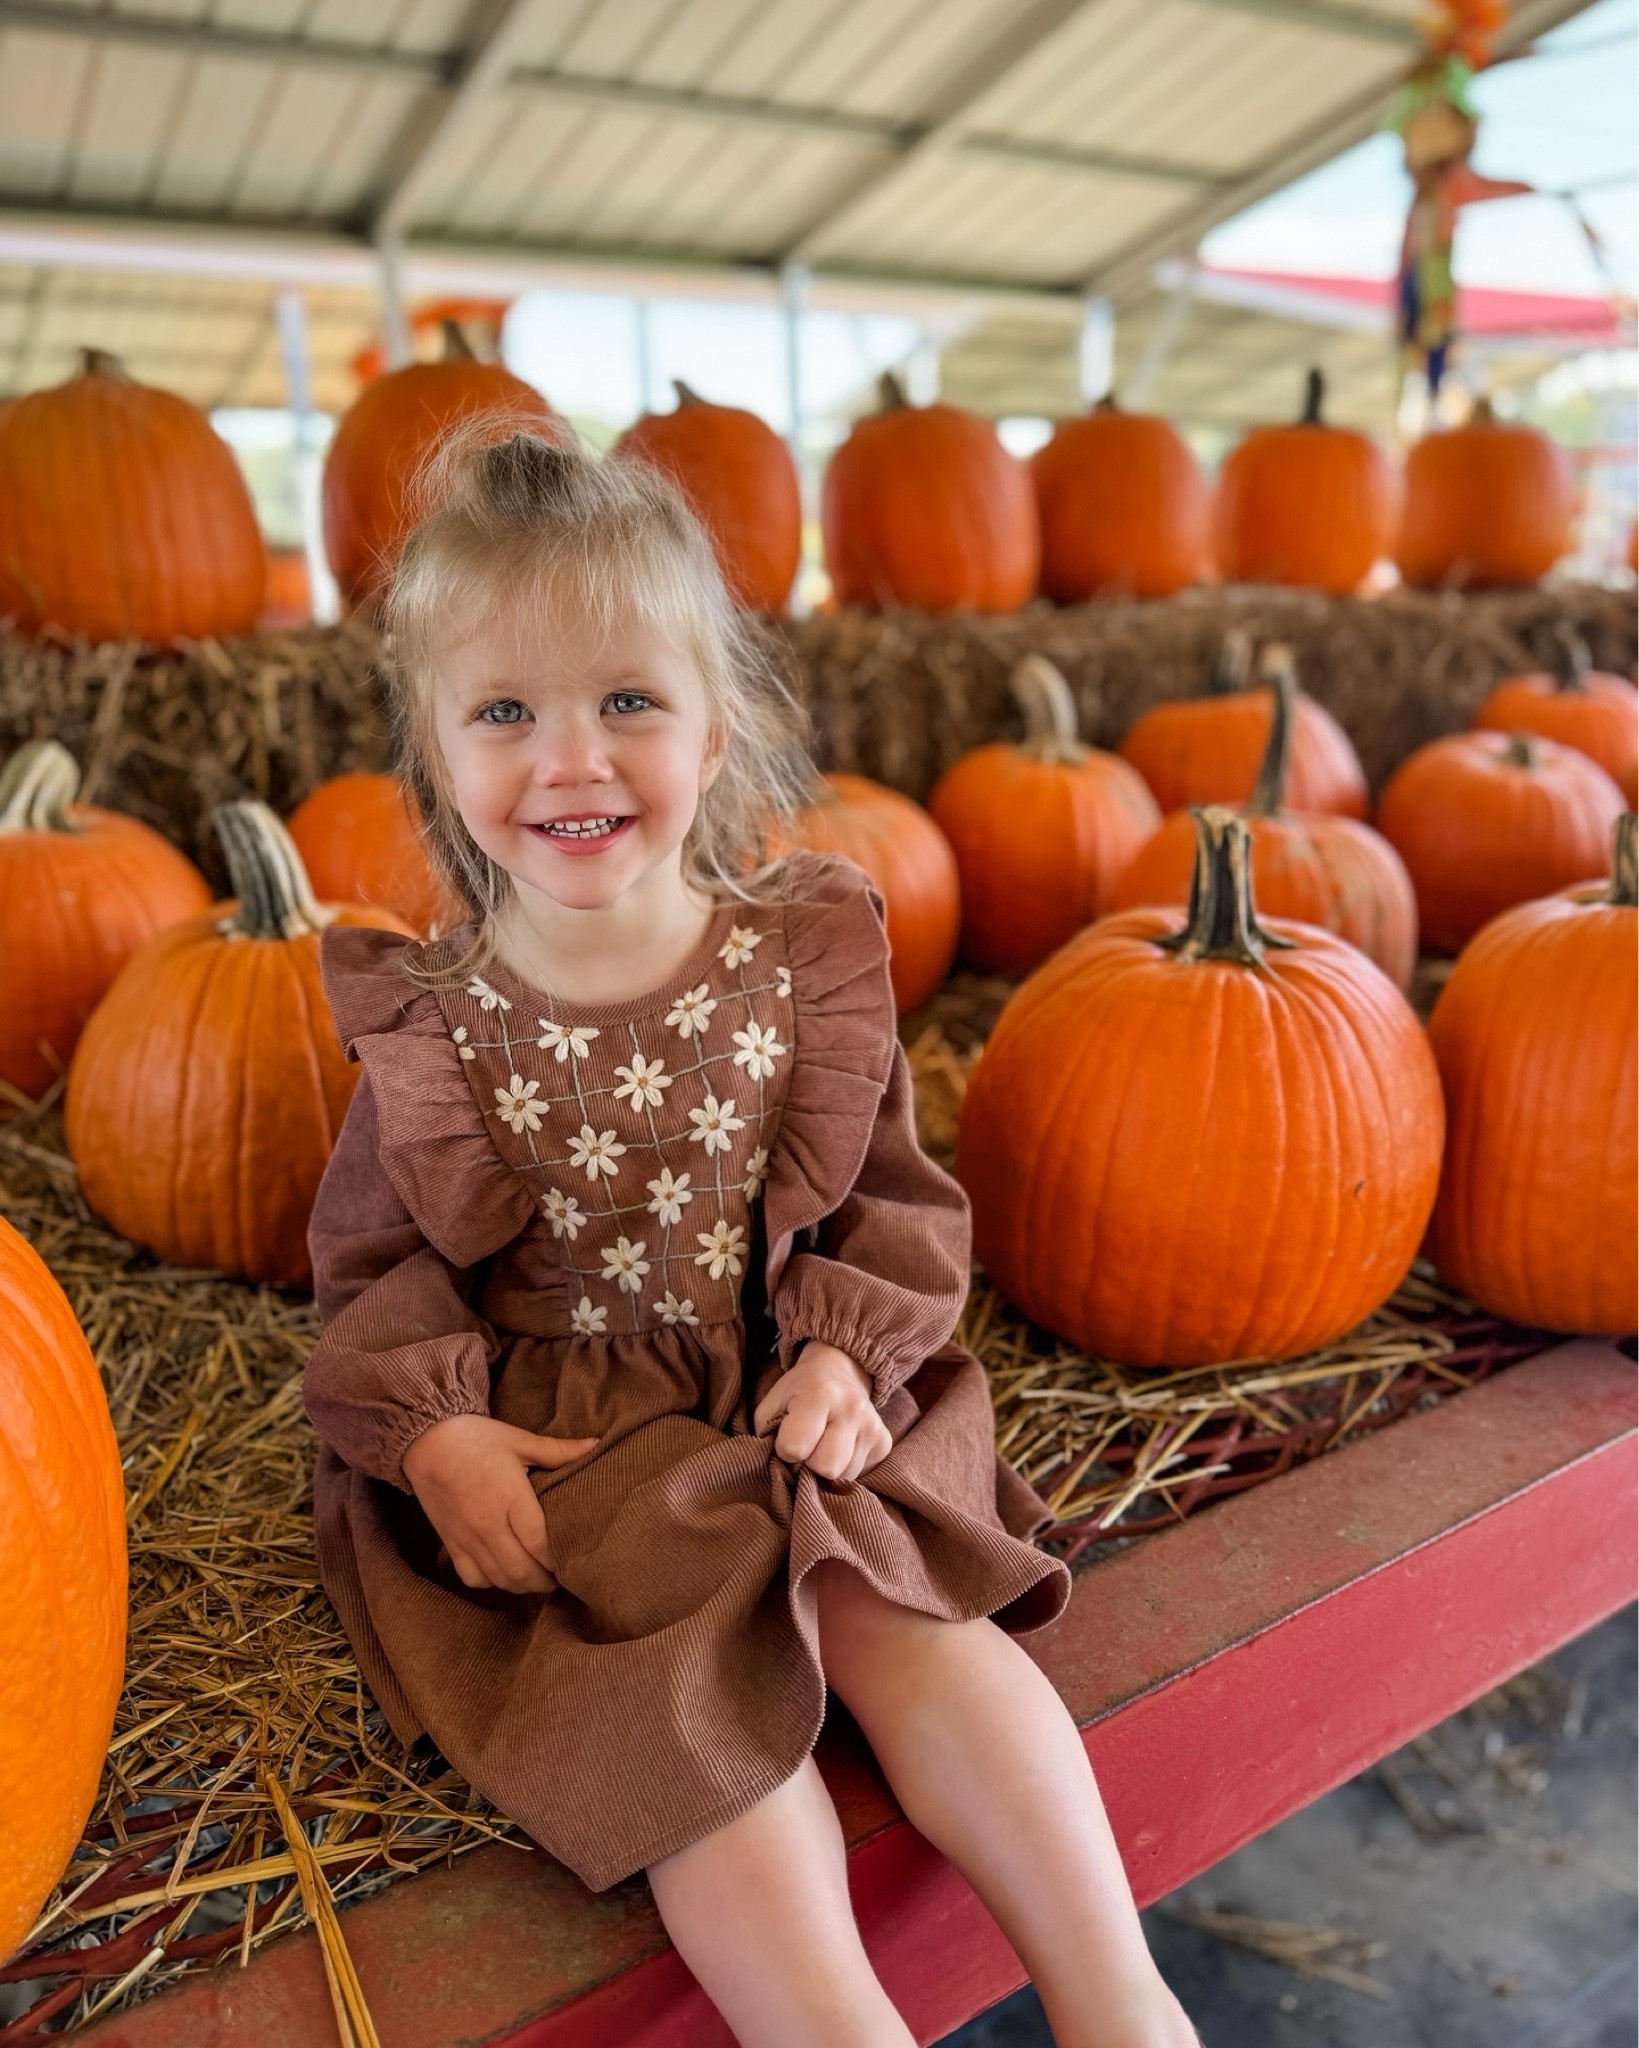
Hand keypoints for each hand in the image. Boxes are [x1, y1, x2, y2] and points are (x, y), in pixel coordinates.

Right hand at [401, 1414, 596, 1594]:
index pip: (539, 1544)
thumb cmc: (476, 1437)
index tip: (572, 1563)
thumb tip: (594, 1444)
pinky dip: (490, 1582)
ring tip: (537, 1580)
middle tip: (559, 1579)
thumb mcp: (519, 1439)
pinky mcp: (451, 1542)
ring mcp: (467, 1537)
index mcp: (510, 1498)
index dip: (558, 1561)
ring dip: (521, 1585)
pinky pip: (471, 1576)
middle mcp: (488, 1524)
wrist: (426, 1440)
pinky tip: (502, 1574)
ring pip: (498, 1578)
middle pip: (521, 1569)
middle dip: (544, 1581)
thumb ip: (557, 1450)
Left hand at [753, 1341, 891, 1483]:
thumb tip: (778, 1471)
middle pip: (826, 1467)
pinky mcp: (885, 1442)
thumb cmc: (798, 1392)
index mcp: (819, 1394)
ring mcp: (872, 1426)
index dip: (785, 1449)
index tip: (787, 1438)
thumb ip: (767, 1435)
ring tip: (824, 1445)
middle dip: (811, 1464)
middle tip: (807, 1447)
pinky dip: (846, 1467)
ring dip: (829, 1468)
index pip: (795, 1447)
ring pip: (845, 1476)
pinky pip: (861, 1475)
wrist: (840, 1371)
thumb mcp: (773, 1403)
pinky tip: (841, 1447)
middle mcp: (851, 1408)